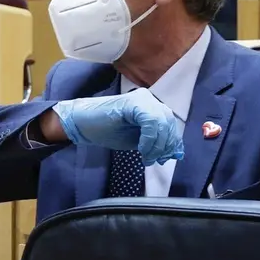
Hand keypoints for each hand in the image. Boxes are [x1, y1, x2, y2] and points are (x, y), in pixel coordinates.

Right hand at [53, 87, 183, 164]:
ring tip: (146, 157)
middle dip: (164, 145)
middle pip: (168, 123)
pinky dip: (149, 138)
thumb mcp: (137, 140)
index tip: (164, 158)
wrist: (81, 123)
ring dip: (157, 144)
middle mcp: (148, 99)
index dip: (170, 143)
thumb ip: (156, 143)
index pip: (169, 124)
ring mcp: (141, 99)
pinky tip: (141, 149)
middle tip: (154, 160)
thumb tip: (177, 152)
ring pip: (161, 122)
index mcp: (151, 106)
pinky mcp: (133, 102)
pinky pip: (150, 121)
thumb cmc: (106, 131)